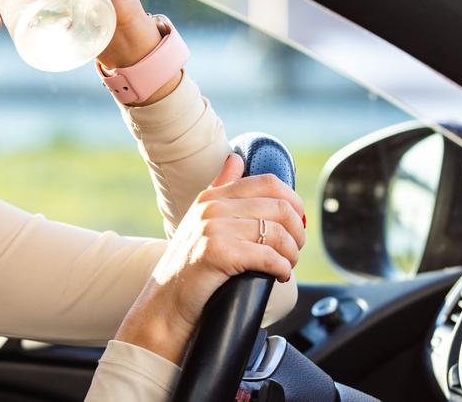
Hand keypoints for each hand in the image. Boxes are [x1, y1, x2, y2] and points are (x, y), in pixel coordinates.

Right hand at [114, 153, 305, 362]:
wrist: (164, 303)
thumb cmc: (187, 267)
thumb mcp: (199, 220)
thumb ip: (220, 188)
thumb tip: (236, 159)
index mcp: (212, 197)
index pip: (268, 183)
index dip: (293, 202)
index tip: (296, 224)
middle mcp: (212, 207)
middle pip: (280, 207)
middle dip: (297, 232)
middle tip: (294, 250)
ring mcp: (213, 228)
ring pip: (278, 233)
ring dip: (292, 254)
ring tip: (286, 265)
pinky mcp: (218, 252)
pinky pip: (268, 256)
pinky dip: (282, 268)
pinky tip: (279, 276)